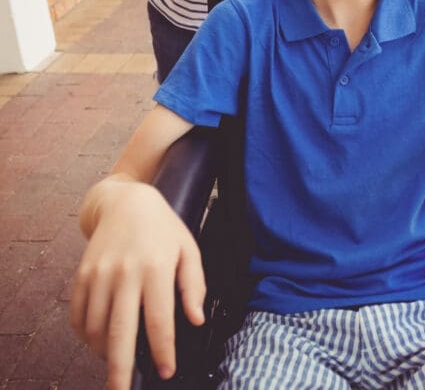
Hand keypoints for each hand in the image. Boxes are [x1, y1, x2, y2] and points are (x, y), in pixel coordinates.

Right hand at [70, 181, 205, 389]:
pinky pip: (78, 317)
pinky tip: (99, 342)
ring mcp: (99, 274)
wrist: (125, 202)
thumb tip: (196, 320)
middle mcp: (125, 273)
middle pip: (120, 333)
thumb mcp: (188, 249)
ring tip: (117, 362)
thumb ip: (194, 285)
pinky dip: (86, 337)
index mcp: (156, 267)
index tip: (167, 371)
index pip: (159, 320)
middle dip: (121, 369)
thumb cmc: (163, 228)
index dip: (163, 350)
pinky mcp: (81, 275)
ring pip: (96, 330)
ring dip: (104, 354)